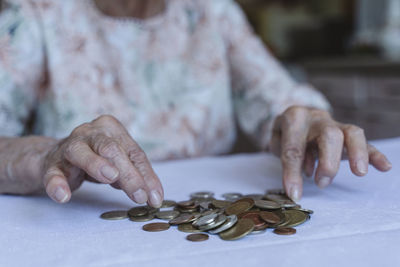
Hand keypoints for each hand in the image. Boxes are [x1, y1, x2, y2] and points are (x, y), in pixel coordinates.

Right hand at [42, 115, 162, 206]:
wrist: (56, 158)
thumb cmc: (97, 158)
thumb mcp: (121, 163)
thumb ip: (137, 176)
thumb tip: (155, 197)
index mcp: (111, 128)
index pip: (133, 152)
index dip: (146, 175)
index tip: (154, 197)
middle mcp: (89, 132)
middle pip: (111, 150)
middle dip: (128, 174)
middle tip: (140, 195)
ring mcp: (68, 146)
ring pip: (81, 152)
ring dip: (96, 164)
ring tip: (111, 176)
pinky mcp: (51, 164)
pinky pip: (53, 174)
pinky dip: (58, 184)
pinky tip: (64, 196)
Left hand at [269, 106, 391, 201]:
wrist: (294, 115)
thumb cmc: (284, 132)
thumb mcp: (275, 139)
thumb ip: (283, 154)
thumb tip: (294, 180)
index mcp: (294, 118)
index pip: (294, 147)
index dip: (293, 173)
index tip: (294, 194)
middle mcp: (317, 118)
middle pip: (329, 136)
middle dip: (328, 163)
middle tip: (322, 184)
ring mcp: (335, 124)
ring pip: (351, 133)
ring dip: (357, 154)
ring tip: (359, 173)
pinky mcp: (347, 133)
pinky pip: (364, 141)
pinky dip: (374, 154)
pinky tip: (384, 167)